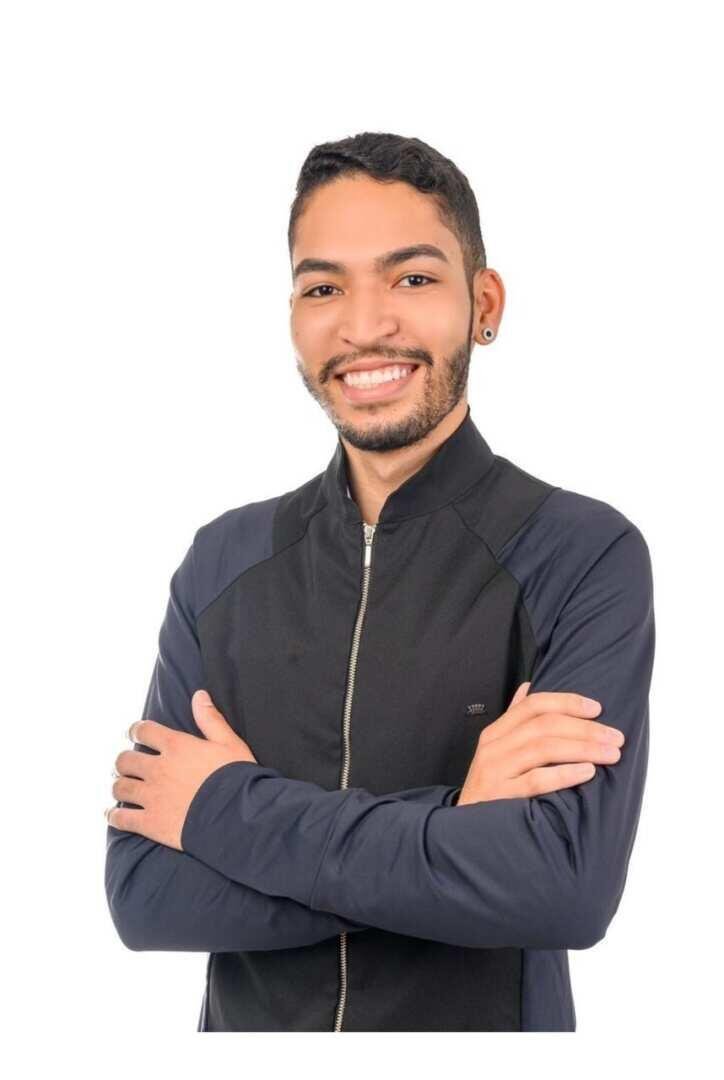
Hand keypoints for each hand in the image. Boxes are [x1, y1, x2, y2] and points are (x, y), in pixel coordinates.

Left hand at [105, 690, 256, 849]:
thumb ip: (210, 718)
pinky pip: (121, 819)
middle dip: (124, 762)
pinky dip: (114, 816)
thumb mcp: (229, 742)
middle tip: (127, 766)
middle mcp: (158, 768)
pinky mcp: (150, 823)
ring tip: (122, 788)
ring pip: (120, 788)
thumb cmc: (237, 777)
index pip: (144, 731)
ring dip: (119, 786)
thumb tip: (199, 694)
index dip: (135, 730)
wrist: (236, 816)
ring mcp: (152, 797)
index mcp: (176, 746)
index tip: (133, 733)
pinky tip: (113, 815)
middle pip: (125, 760)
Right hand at [456, 682, 624, 805]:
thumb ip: (513, 721)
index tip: (597, 708)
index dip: (567, 702)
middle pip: (544, 725)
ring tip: (610, 754)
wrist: (465, 832)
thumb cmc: (490, 789)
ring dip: (583, 748)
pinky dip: (565, 773)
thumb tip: (529, 686)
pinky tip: (587, 771)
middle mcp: (494, 747)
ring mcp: (495, 770)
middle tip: (615, 737)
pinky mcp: (501, 795)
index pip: (533, 705)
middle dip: (585, 729)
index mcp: (496, 732)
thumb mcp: (497, 752)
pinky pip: (537, 779)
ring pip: (544, 748)